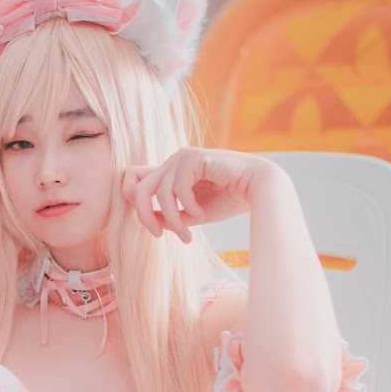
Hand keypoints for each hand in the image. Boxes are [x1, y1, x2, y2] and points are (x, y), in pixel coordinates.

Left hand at [121, 148, 274, 244]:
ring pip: (160, 192)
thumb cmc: (227, 200)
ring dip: (173, 217)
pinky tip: (202, 212)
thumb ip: (169, 216)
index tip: (153, 227)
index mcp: (170, 172)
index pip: (134, 179)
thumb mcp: (191, 213)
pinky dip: (188, 206)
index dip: (133, 201)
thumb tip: (148, 220)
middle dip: (145, 216)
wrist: (257, 189)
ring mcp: (183, 157)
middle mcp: (173, 161)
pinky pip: (178, 188)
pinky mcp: (194, 157)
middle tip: (159, 235)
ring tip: (187, 231)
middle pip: (139, 187)